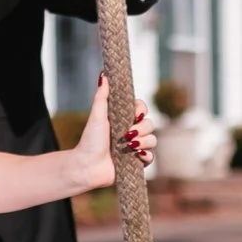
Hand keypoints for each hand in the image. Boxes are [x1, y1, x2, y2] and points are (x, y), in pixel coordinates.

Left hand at [72, 74, 154, 188]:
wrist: (88, 166)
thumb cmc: (90, 141)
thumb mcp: (97, 116)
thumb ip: (101, 97)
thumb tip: (103, 75)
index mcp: (123, 119)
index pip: (142, 109)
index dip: (141, 110)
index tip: (135, 114)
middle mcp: (131, 132)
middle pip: (150, 124)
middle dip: (141, 128)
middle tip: (127, 135)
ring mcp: (135, 147)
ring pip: (153, 139)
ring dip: (143, 141)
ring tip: (129, 145)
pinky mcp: (137, 162)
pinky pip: (151, 157)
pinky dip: (146, 156)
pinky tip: (136, 155)